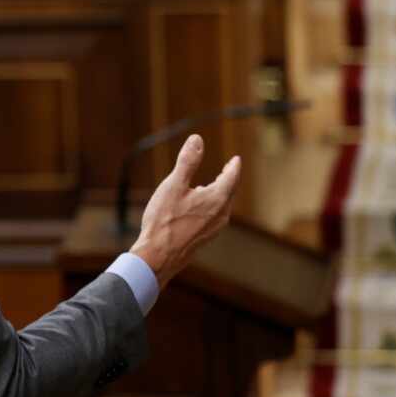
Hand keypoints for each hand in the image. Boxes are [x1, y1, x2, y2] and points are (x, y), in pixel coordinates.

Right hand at [130, 134, 240, 288]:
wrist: (159, 256)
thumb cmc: (164, 220)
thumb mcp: (173, 185)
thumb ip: (187, 162)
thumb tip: (197, 139)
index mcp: (216, 199)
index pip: (231, 178)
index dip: (233, 167)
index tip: (236, 159)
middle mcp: (220, 215)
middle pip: (229, 192)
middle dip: (228, 179)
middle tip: (228, 169)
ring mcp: (214, 229)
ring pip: (222, 206)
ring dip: (221, 193)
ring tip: (214, 186)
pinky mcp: (205, 238)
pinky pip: (215, 217)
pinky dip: (213, 206)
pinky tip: (201, 209)